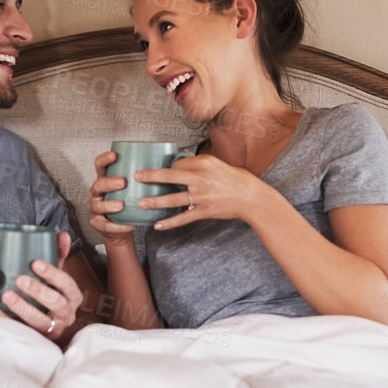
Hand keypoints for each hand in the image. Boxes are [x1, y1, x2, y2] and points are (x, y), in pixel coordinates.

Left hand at [0, 231, 83, 340]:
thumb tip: (61, 234)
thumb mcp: (57, 277)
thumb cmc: (52, 296)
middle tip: (19, 279)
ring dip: (22, 307)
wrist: (51, 327)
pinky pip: (20, 330)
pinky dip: (5, 319)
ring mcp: (52, 328)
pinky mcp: (36, 337)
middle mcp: (66, 313)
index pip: (66, 283)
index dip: (52, 274)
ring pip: (40, 320)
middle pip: (55, 302)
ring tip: (6, 295)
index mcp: (72, 295)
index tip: (35, 263)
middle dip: (38, 290)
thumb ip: (58, 255)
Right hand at [86, 151, 137, 245]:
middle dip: (109, 182)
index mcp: (104, 180)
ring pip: (97, 205)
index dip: (104, 159)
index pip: (99, 166)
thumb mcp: (132, 189)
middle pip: (98, 184)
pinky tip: (130, 225)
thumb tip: (166, 166)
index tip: (115, 155)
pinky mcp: (98, 223)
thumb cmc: (128, 204)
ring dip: (109, 205)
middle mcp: (97, 193)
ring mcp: (95, 208)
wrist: (121, 228)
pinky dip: (118, 226)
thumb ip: (141, 179)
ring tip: (121, 205)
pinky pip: (106, 225)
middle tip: (123, 182)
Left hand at [135, 154, 271, 230]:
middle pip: (171, 176)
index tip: (160, 173)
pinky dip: (170, 222)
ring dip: (155, 201)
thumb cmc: (235, 179)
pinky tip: (157, 225)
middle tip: (136, 177)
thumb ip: (199, 163)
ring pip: (174, 199)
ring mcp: (202, 197)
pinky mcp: (204, 211)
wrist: (251, 198)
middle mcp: (202, 179)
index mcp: (204, 164)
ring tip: (141, 203)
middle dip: (151, 176)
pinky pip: (183, 218)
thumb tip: (180, 162)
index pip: (179, 164)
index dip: (168, 169)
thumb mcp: (217, 164)